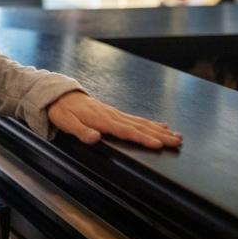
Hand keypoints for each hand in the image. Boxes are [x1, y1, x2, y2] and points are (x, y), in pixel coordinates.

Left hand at [48, 91, 182, 149]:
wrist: (59, 94)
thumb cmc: (62, 110)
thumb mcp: (65, 122)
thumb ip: (80, 131)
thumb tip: (95, 138)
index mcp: (101, 119)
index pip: (125, 131)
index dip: (142, 138)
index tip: (158, 144)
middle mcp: (111, 115)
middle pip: (138, 126)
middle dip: (159, 135)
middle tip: (178, 142)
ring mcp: (114, 113)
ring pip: (140, 122)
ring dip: (159, 129)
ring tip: (176, 136)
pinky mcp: (114, 112)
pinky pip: (135, 118)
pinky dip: (150, 122)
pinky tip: (161, 126)